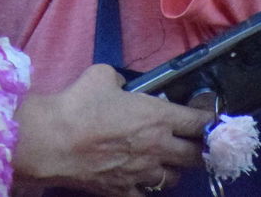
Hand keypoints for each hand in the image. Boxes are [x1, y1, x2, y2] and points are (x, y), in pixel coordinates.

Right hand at [15, 65, 211, 196]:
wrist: (52, 141)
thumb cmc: (79, 105)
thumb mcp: (102, 76)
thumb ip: (120, 82)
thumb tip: (121, 87)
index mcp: (158, 116)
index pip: (199, 122)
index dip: (208, 120)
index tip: (208, 119)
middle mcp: (158, 147)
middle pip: (195, 156)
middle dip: (199, 150)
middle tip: (194, 144)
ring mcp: (143, 173)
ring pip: (174, 179)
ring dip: (172, 170)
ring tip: (164, 163)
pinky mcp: (124, 191)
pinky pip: (146, 195)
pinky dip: (146, 188)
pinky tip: (139, 181)